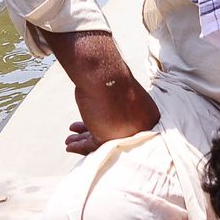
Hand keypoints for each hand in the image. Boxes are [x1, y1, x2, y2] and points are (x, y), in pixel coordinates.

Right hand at [41, 29, 158, 152]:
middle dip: (93, 134)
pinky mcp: (108, 138)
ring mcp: (125, 134)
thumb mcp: (119, 92)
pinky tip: (70, 145)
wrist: (103, 73)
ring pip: (103, 141)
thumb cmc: (111, 75)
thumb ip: (118, 106)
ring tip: (71, 139)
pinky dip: (80, 146)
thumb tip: (108, 112)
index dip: (108, 127)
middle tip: (79, 133)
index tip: (94, 125)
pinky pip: (93, 146)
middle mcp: (140, 128)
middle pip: (115, 137)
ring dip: (84, 140)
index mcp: (149, 115)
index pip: (127, 128)